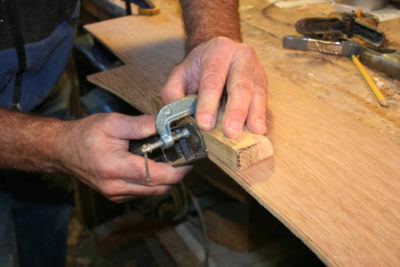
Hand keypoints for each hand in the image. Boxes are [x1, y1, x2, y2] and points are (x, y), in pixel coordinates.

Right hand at [57, 113, 191, 202]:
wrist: (63, 150)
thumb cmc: (86, 134)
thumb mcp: (113, 122)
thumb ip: (141, 125)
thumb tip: (165, 125)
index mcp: (116, 167)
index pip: (157, 176)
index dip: (178, 171)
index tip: (189, 162)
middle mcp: (116, 186)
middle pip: (158, 188)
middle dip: (174, 175)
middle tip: (181, 158)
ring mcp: (115, 194)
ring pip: (152, 193)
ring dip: (164, 180)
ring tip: (167, 161)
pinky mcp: (115, 196)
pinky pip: (142, 193)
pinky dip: (152, 182)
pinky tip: (151, 167)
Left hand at [161, 37, 267, 138]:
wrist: (220, 50)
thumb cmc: (201, 64)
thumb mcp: (180, 73)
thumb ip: (172, 93)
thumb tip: (170, 116)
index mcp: (217, 51)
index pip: (212, 79)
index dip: (208, 103)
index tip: (205, 123)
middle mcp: (240, 56)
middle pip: (240, 85)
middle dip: (236, 111)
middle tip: (230, 131)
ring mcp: (254, 68)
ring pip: (256, 92)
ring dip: (254, 114)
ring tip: (253, 131)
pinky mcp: (262, 80)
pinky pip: (263, 98)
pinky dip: (261, 114)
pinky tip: (259, 127)